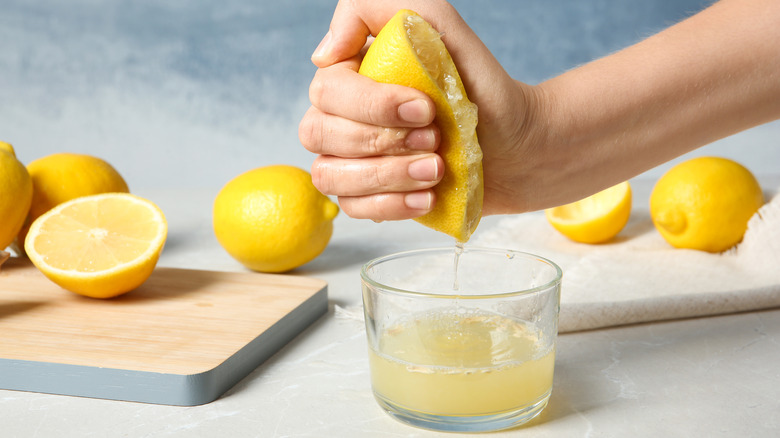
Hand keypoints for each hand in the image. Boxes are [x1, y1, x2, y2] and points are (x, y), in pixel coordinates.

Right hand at [299, 0, 539, 220]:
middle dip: (382, 140)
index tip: (426, 108)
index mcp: (351, 76)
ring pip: (330, 176)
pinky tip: (427, 196)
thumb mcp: (439, 26)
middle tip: (435, 138)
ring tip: (436, 170)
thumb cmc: (479, 85)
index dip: (372, 104)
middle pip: (318, 134)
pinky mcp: (370, 197)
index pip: (326, 91)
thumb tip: (324, 55)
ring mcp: (351, 160)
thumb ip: (378, 9)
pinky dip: (391, 206)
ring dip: (386, 176)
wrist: (517, 141)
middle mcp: (342, 117)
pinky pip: (353, 209)